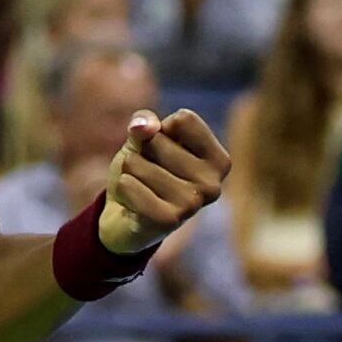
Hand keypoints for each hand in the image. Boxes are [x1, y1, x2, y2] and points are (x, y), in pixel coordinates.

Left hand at [94, 108, 229, 255]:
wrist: (125, 217)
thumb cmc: (143, 170)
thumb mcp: (143, 139)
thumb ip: (145, 122)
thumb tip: (144, 126)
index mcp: (218, 161)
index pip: (184, 119)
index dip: (160, 129)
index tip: (161, 149)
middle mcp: (213, 184)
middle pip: (157, 140)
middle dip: (141, 152)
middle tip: (147, 174)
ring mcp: (192, 205)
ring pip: (138, 163)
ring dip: (129, 171)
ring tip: (139, 187)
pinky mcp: (168, 222)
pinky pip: (128, 185)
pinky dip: (122, 187)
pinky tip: (132, 202)